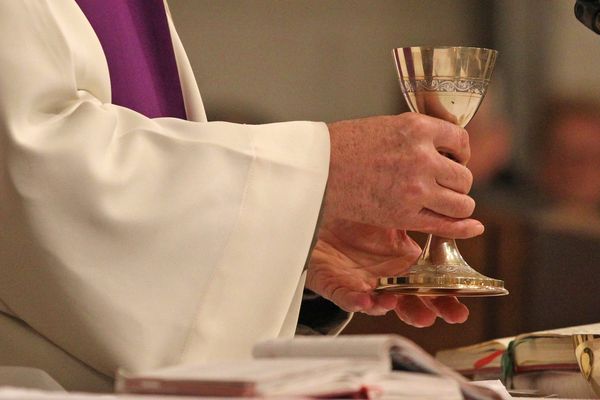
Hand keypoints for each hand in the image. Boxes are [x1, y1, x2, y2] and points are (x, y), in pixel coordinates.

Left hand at [306, 220, 468, 326]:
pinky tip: (364, 300)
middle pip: (407, 303)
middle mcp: (386, 281)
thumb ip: (422, 221)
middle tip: (433, 316)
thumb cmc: (361, 221)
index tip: (461, 308)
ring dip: (386, 307)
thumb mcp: (395, 218)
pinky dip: (355, 301)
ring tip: (393, 303)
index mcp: (405, 266)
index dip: (446, 300)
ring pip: (376, 305)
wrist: (325, 217)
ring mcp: (362, 286)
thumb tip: (461, 218)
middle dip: (420, 313)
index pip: (430, 288)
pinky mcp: (337, 286)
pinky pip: (345, 297)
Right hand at [325, 113, 482, 238]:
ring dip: (457, 204)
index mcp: (418, 129)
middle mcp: (422, 158)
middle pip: (464, 176)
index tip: (453, 160)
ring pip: (462, 202)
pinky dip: (463, 228)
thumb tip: (443, 149)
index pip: (461, 141)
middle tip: (442, 184)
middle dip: (456, 181)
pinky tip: (473, 227)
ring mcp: (415, 189)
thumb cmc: (343, 146)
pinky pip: (446, 224)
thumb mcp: (386, 125)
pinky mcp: (404, 215)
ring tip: (444, 202)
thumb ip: (417, 136)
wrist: (317, 169)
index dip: (460, 153)